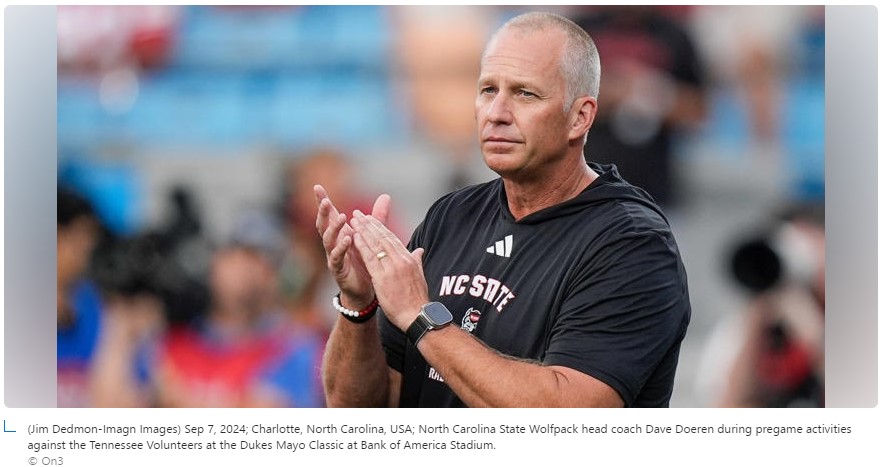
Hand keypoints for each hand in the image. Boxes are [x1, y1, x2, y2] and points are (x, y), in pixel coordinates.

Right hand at [314, 185, 389, 308]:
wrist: (367, 289)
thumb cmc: (366, 261)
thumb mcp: (372, 236)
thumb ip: (377, 217)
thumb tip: (385, 196)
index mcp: (340, 234)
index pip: (330, 215)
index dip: (322, 201)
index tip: (317, 186)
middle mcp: (333, 243)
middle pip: (323, 224)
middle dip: (324, 212)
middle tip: (326, 201)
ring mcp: (333, 256)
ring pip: (328, 240)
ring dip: (334, 228)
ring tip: (342, 218)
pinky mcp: (337, 269)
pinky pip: (336, 257)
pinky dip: (341, 248)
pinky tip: (347, 239)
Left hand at [349, 210, 428, 330]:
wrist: (418, 315)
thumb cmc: (418, 300)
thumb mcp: (420, 276)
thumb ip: (417, 261)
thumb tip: (419, 250)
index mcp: (409, 259)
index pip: (392, 238)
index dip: (380, 227)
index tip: (370, 219)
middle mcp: (401, 260)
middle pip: (382, 237)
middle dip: (369, 224)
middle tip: (358, 214)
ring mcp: (392, 268)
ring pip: (375, 244)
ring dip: (363, 230)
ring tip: (354, 220)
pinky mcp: (383, 278)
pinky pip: (370, 258)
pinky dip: (362, 246)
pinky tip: (354, 237)